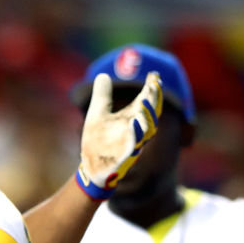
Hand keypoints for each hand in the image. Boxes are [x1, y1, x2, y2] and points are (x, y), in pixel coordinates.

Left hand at [75, 72, 162, 199]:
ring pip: (146, 130)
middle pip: (151, 113)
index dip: (151, 88)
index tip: (154, 75)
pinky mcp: (124, 157)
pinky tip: (133, 122)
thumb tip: (103, 75)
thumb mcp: (97, 114)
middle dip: (154, 99)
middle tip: (153, 84)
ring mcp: (132, 143)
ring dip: (147, 116)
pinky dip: (135, 135)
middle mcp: (135, 130)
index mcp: (130, 118)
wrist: (90, 167)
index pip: (146, 101)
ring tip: (144, 101)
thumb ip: (102, 95)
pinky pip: (133, 146)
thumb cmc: (96, 142)